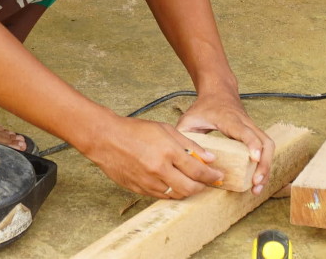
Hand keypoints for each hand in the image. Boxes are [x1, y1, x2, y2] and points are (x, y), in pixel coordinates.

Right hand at [84, 114, 225, 198]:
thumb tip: (209, 157)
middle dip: (203, 187)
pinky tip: (174, 183)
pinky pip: (161, 196)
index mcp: (168, 151)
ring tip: (192, 182)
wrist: (106, 139)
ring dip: (187, 190)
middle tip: (208, 182)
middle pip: (189, 188)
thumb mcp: (166, 129)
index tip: (219, 176)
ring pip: (176, 195)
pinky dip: (172, 192)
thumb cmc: (136, 130)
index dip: (212, 175)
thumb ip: (190, 144)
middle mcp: (159, 169)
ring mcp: (148, 182)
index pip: (198, 170)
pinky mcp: (139, 190)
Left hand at [177, 91, 274, 194]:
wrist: (219, 91)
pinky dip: (265, 164)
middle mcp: (246, 123)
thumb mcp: (189, 118)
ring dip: (267, 167)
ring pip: (269, 145)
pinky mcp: (255, 133)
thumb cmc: (204, 107)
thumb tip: (180, 157)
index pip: (245, 131)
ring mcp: (252, 127)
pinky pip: (266, 148)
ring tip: (257, 187)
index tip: (255, 159)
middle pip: (265, 141)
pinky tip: (258, 180)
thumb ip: (183, 134)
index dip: (252, 144)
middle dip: (264, 163)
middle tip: (256, 183)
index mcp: (230, 119)